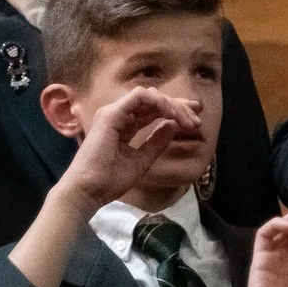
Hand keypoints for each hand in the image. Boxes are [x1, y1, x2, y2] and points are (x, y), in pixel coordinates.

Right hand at [55, 88, 202, 209]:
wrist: (90, 190)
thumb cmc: (110, 180)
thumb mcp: (142, 160)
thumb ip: (156, 142)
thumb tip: (173, 126)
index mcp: (124, 125)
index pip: (153, 111)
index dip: (175, 111)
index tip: (194, 121)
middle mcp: (119, 115)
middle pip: (154, 101)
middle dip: (179, 106)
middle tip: (197, 118)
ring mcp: (114, 112)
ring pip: (150, 96)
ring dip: (172, 105)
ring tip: (188, 121)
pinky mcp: (112, 113)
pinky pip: (140, 97)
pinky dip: (159, 103)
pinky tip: (173, 115)